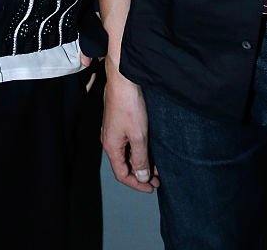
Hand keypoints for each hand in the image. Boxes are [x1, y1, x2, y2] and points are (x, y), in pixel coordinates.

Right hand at [101, 61, 158, 192]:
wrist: (123, 78)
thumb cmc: (129, 105)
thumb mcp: (138, 136)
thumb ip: (140, 158)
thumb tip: (140, 176)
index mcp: (111, 146)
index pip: (122, 174)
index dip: (137, 184)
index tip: (152, 188)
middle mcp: (109, 140)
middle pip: (124, 165)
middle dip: (140, 174)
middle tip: (157, 179)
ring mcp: (113, 129)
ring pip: (127, 153)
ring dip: (141, 161)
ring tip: (157, 166)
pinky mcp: (118, 120)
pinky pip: (128, 142)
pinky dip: (139, 150)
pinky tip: (149, 148)